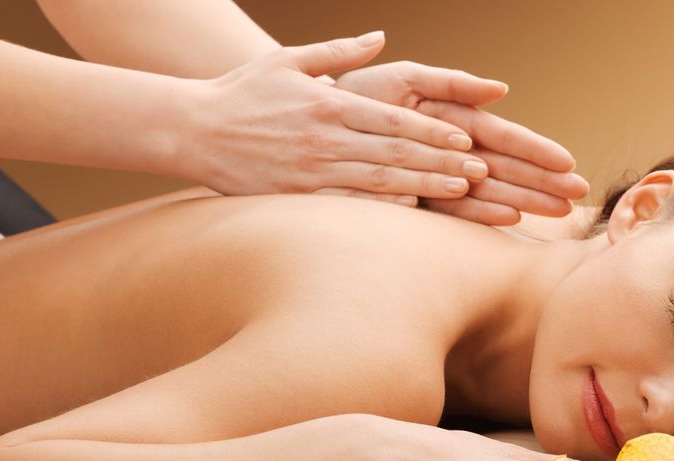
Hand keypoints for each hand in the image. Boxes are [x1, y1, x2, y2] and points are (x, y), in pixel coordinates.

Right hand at [180, 33, 488, 199]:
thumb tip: (381, 37)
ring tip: (462, 190)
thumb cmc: (244, 93)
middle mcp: (324, 139)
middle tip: (480, 169)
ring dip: (424, 185)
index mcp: (328, 104)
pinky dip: (382, 209)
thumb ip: (339, 51)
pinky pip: (348, 206)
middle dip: (442, 161)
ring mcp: (312, 171)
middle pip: (395, 151)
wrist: (193, 129)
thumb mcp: (289, 60)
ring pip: (379, 180)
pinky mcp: (298, 198)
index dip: (432, 130)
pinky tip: (412, 210)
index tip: (465, 138)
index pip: (392, 118)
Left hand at [335, 61, 589, 224]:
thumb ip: (451, 82)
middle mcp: (450, 152)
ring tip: (557, 211)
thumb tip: (501, 88)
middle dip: (542, 180)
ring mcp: (436, 178)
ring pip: (488, 190)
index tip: (568, 161)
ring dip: (524, 199)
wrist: (313, 125)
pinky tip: (509, 218)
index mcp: (453, 120)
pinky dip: (480, 212)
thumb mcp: (406, 79)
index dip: (536, 149)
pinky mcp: (416, 200)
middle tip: (577, 193)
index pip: (504, 136)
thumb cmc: (360, 96)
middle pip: (506, 167)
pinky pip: (453, 209)